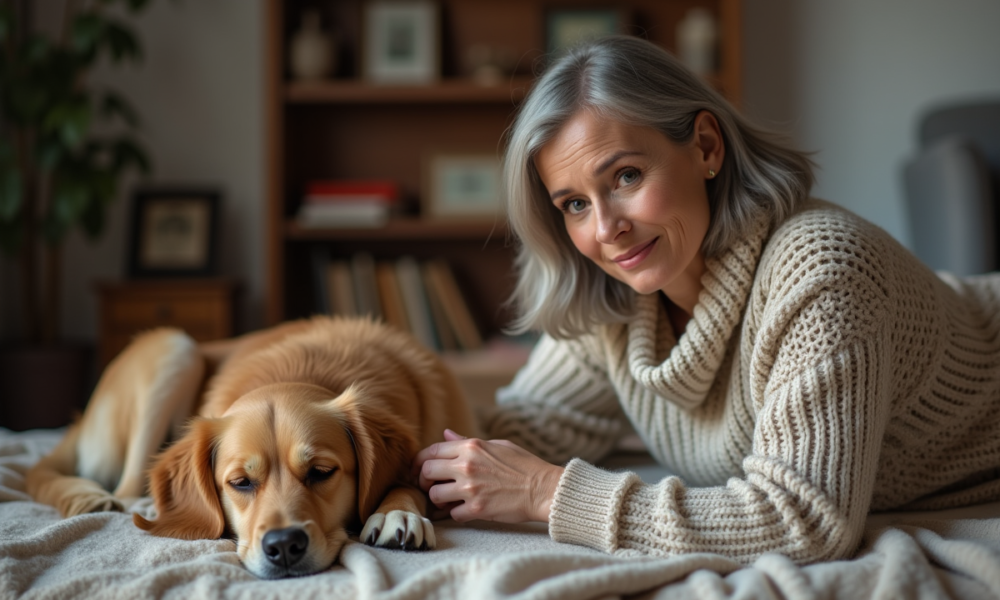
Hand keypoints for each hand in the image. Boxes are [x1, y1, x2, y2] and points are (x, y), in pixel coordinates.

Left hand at [413, 430, 563, 523]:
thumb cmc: (524, 465)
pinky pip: (452, 514)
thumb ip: (468, 441)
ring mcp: (471, 488)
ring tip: (448, 500)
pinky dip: (456, 514)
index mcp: (471, 447)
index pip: (432, 451)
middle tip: (431, 486)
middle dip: (424, 480)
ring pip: (435, 495)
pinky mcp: (477, 509)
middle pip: (427, 471)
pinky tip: (465, 510)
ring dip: (439, 499)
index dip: (420, 461)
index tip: (419, 469)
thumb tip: (446, 434)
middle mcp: (467, 466)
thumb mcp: (497, 445)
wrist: (544, 489)